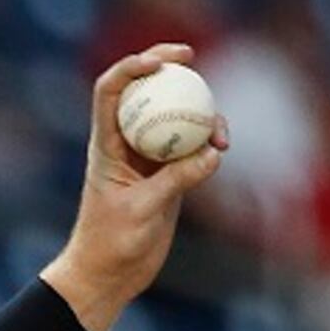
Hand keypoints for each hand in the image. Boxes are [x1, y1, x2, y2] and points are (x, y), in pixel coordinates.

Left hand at [40, 43, 225, 330]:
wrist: (109, 275)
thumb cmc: (110, 244)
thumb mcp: (143, 211)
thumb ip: (176, 180)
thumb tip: (212, 154)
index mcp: (106, 144)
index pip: (110, 91)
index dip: (130, 67)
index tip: (158, 61)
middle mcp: (126, 143)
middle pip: (145, 91)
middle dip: (166, 67)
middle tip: (190, 55)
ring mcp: (149, 156)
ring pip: (175, 117)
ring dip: (198, 113)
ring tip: (221, 134)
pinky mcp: (168, 173)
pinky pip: (192, 145)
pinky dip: (207, 142)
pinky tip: (222, 151)